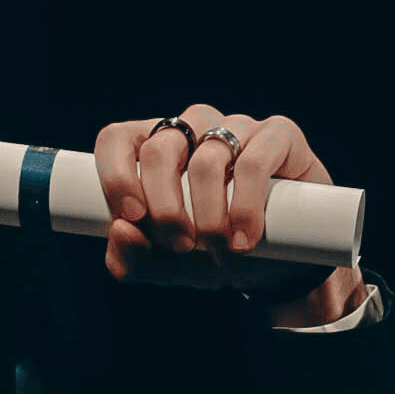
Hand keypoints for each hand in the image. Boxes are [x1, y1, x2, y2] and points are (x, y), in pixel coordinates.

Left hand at [93, 105, 361, 323]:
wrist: (279, 263)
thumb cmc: (210, 255)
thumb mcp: (163, 266)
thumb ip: (131, 258)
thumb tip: (121, 230)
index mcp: (154, 151)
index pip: (116, 139)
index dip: (115, 176)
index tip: (131, 218)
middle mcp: (192, 129)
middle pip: (159, 150)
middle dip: (164, 209)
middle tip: (180, 247)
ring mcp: (235, 126)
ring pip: (206, 161)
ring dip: (207, 217)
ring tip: (217, 251)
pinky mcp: (278, 134)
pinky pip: (252, 163)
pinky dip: (244, 208)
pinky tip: (243, 239)